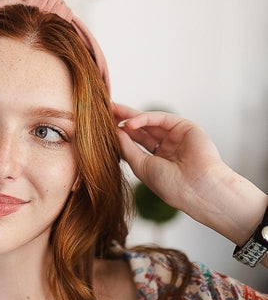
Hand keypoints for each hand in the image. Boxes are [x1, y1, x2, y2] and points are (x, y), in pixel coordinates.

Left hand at [113, 103, 267, 247]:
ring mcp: (177, 136)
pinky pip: (161, 119)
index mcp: (159, 159)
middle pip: (141, 129)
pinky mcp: (185, 127)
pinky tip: (129, 123)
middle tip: (105, 109)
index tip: (101, 126)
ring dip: (130, 116)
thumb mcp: (142, 166)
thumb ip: (128, 148)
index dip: (120, 133)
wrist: (197, 189)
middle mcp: (168, 146)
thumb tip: (114, 131)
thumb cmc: (171, 185)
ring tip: (112, 111)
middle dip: (123, 119)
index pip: (136, 141)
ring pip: (150, 122)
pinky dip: (144, 118)